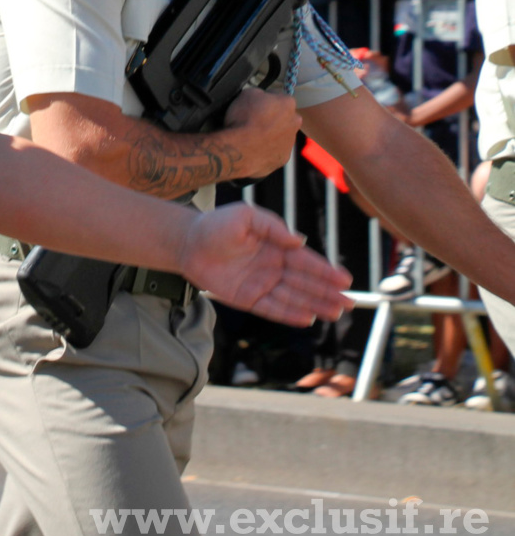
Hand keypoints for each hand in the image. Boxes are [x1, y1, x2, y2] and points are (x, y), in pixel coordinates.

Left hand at [179, 203, 351, 325]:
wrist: (188, 242)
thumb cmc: (217, 225)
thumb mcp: (246, 216)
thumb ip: (272, 227)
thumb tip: (299, 241)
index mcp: (277, 247)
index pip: (306, 261)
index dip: (325, 271)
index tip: (345, 280)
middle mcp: (273, 267)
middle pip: (305, 282)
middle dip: (327, 292)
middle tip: (348, 303)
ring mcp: (261, 284)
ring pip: (292, 297)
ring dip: (313, 305)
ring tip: (334, 313)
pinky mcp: (247, 298)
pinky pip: (271, 308)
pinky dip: (288, 314)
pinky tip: (306, 319)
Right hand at [222, 87, 300, 179]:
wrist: (239, 149)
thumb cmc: (243, 119)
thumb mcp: (247, 93)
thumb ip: (260, 93)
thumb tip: (261, 97)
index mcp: (288, 103)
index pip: (279, 96)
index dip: (266, 100)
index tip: (255, 106)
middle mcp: (295, 122)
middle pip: (284, 117)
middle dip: (273, 118)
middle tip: (254, 121)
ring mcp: (290, 142)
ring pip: (281, 135)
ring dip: (270, 135)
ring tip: (252, 137)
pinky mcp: (283, 158)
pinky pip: (275, 151)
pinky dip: (267, 150)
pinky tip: (254, 149)